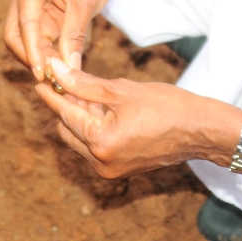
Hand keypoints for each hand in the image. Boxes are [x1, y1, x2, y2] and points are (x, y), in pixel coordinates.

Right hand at [3, 0, 119, 79]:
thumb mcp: (85, 3)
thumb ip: (74, 35)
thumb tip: (69, 68)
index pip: (24, 24)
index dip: (32, 51)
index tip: (43, 73)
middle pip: (15, 35)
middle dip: (31, 58)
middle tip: (51, 79)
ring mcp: (28, 6)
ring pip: (24, 41)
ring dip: (38, 59)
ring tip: (59, 76)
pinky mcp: (38, 17)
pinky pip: (37, 41)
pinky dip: (47, 55)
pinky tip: (61, 68)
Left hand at [34, 60, 239, 178]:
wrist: (200, 131)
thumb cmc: (165, 106)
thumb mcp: (121, 90)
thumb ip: (83, 83)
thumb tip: (54, 70)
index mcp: (100, 141)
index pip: (65, 113)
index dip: (52, 93)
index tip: (41, 79)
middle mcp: (101, 161)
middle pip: (68, 129)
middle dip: (65, 106)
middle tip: (64, 82)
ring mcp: (110, 169)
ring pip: (80, 139)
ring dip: (79, 117)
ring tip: (84, 92)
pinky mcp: (120, 170)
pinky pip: (95, 147)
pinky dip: (93, 129)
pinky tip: (100, 109)